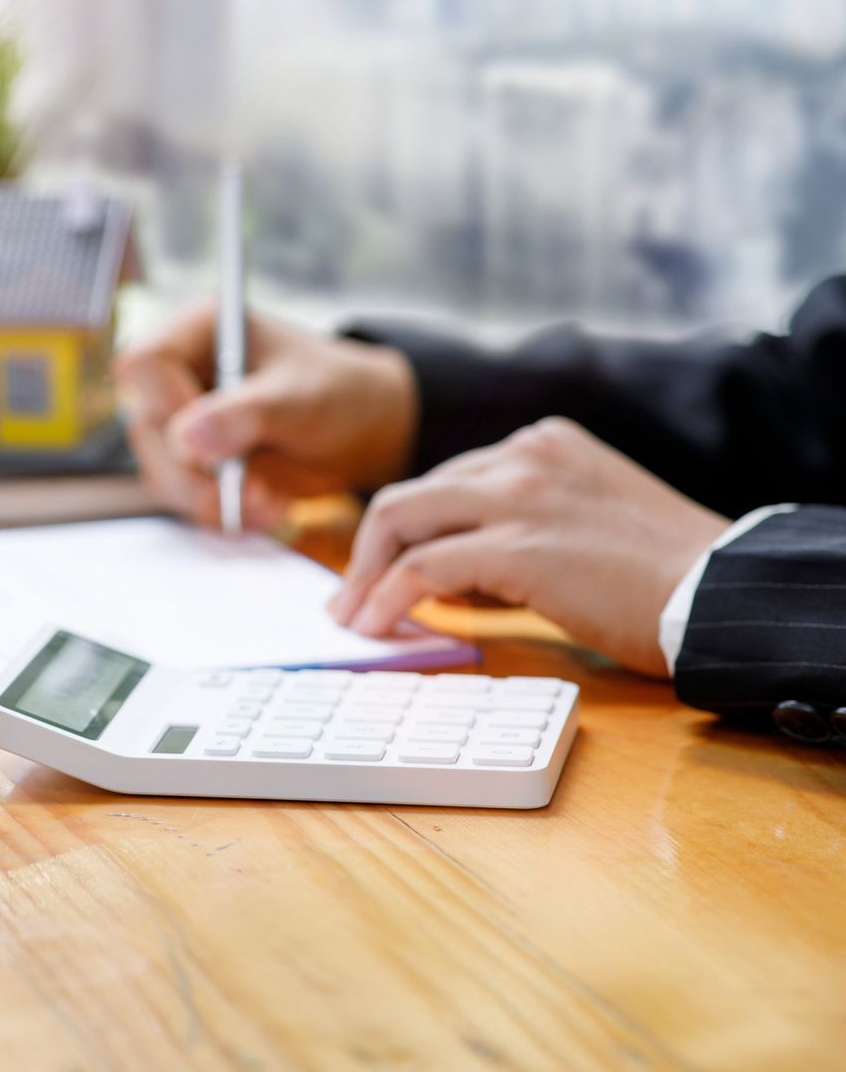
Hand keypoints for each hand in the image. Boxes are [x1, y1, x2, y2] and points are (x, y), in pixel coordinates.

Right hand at [115, 304, 419, 528]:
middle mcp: (177, 376)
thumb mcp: (301, 397)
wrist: (359, 433)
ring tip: (269, 503)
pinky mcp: (187, 465)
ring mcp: (177, 423)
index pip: (146, 362)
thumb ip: (246, 413)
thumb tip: (186, 438)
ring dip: (212, 499)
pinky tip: (263, 508)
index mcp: (198, 331)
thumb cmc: (335, 393)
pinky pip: (181, 498)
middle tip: (255, 490)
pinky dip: (220, 512)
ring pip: (160, 470)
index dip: (169, 403)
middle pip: (148, 426)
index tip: (215, 439)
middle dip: (200, 471)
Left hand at [327, 417, 729, 675]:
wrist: (722, 592)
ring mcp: (517, 496)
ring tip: (353, 619)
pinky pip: (422, 568)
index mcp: (542, 445)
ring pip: (400, 520)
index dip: (406, 532)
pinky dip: (387, 598)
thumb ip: (517, 533)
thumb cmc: (664, 576)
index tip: (381, 571)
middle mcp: (523, 456)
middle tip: (350, 599)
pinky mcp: (516, 546)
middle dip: (367, 551)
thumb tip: (445, 579)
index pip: (445, 481)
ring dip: (365, 576)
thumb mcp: (583, 524)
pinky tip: (377, 626)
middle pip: (409, 496)